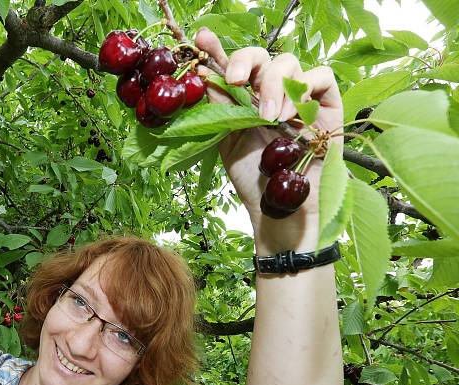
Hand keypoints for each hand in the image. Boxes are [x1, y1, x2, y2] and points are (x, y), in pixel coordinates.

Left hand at [193, 29, 343, 247]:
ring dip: (274, 85)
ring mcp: (298, 95)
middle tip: (237, 82)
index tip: (201, 38)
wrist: (279, 204)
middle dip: (245, 61)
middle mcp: (269, 91)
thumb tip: (203, 74)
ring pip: (288, 62)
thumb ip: (219, 107)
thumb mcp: (227, 139)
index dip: (216, 48)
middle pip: (260, 55)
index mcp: (242, 97)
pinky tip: (291, 115)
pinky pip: (320, 76)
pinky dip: (304, 89)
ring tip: (269, 118)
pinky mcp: (326, 103)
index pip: (229, 65)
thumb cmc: (253, 176)